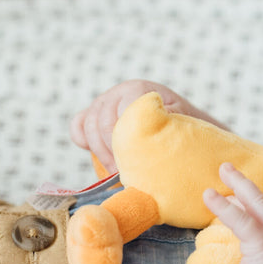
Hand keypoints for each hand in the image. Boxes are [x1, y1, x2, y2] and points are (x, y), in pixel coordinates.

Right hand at [70, 80, 225, 173]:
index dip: (124, 140)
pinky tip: (95, 154)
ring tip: (115, 172)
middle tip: (123, 174)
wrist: (183, 124)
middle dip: (110, 151)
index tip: (134, 163)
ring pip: (87, 124)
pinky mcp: (94, 115)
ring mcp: (104, 102)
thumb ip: (167, 124)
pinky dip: (82, 140)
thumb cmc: (184, 128)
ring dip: (99, 151)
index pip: (121, 113)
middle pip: (101, 121)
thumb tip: (154, 136)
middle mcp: (119, 91)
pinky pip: (78, 125)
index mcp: (140, 90)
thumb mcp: (180, 124)